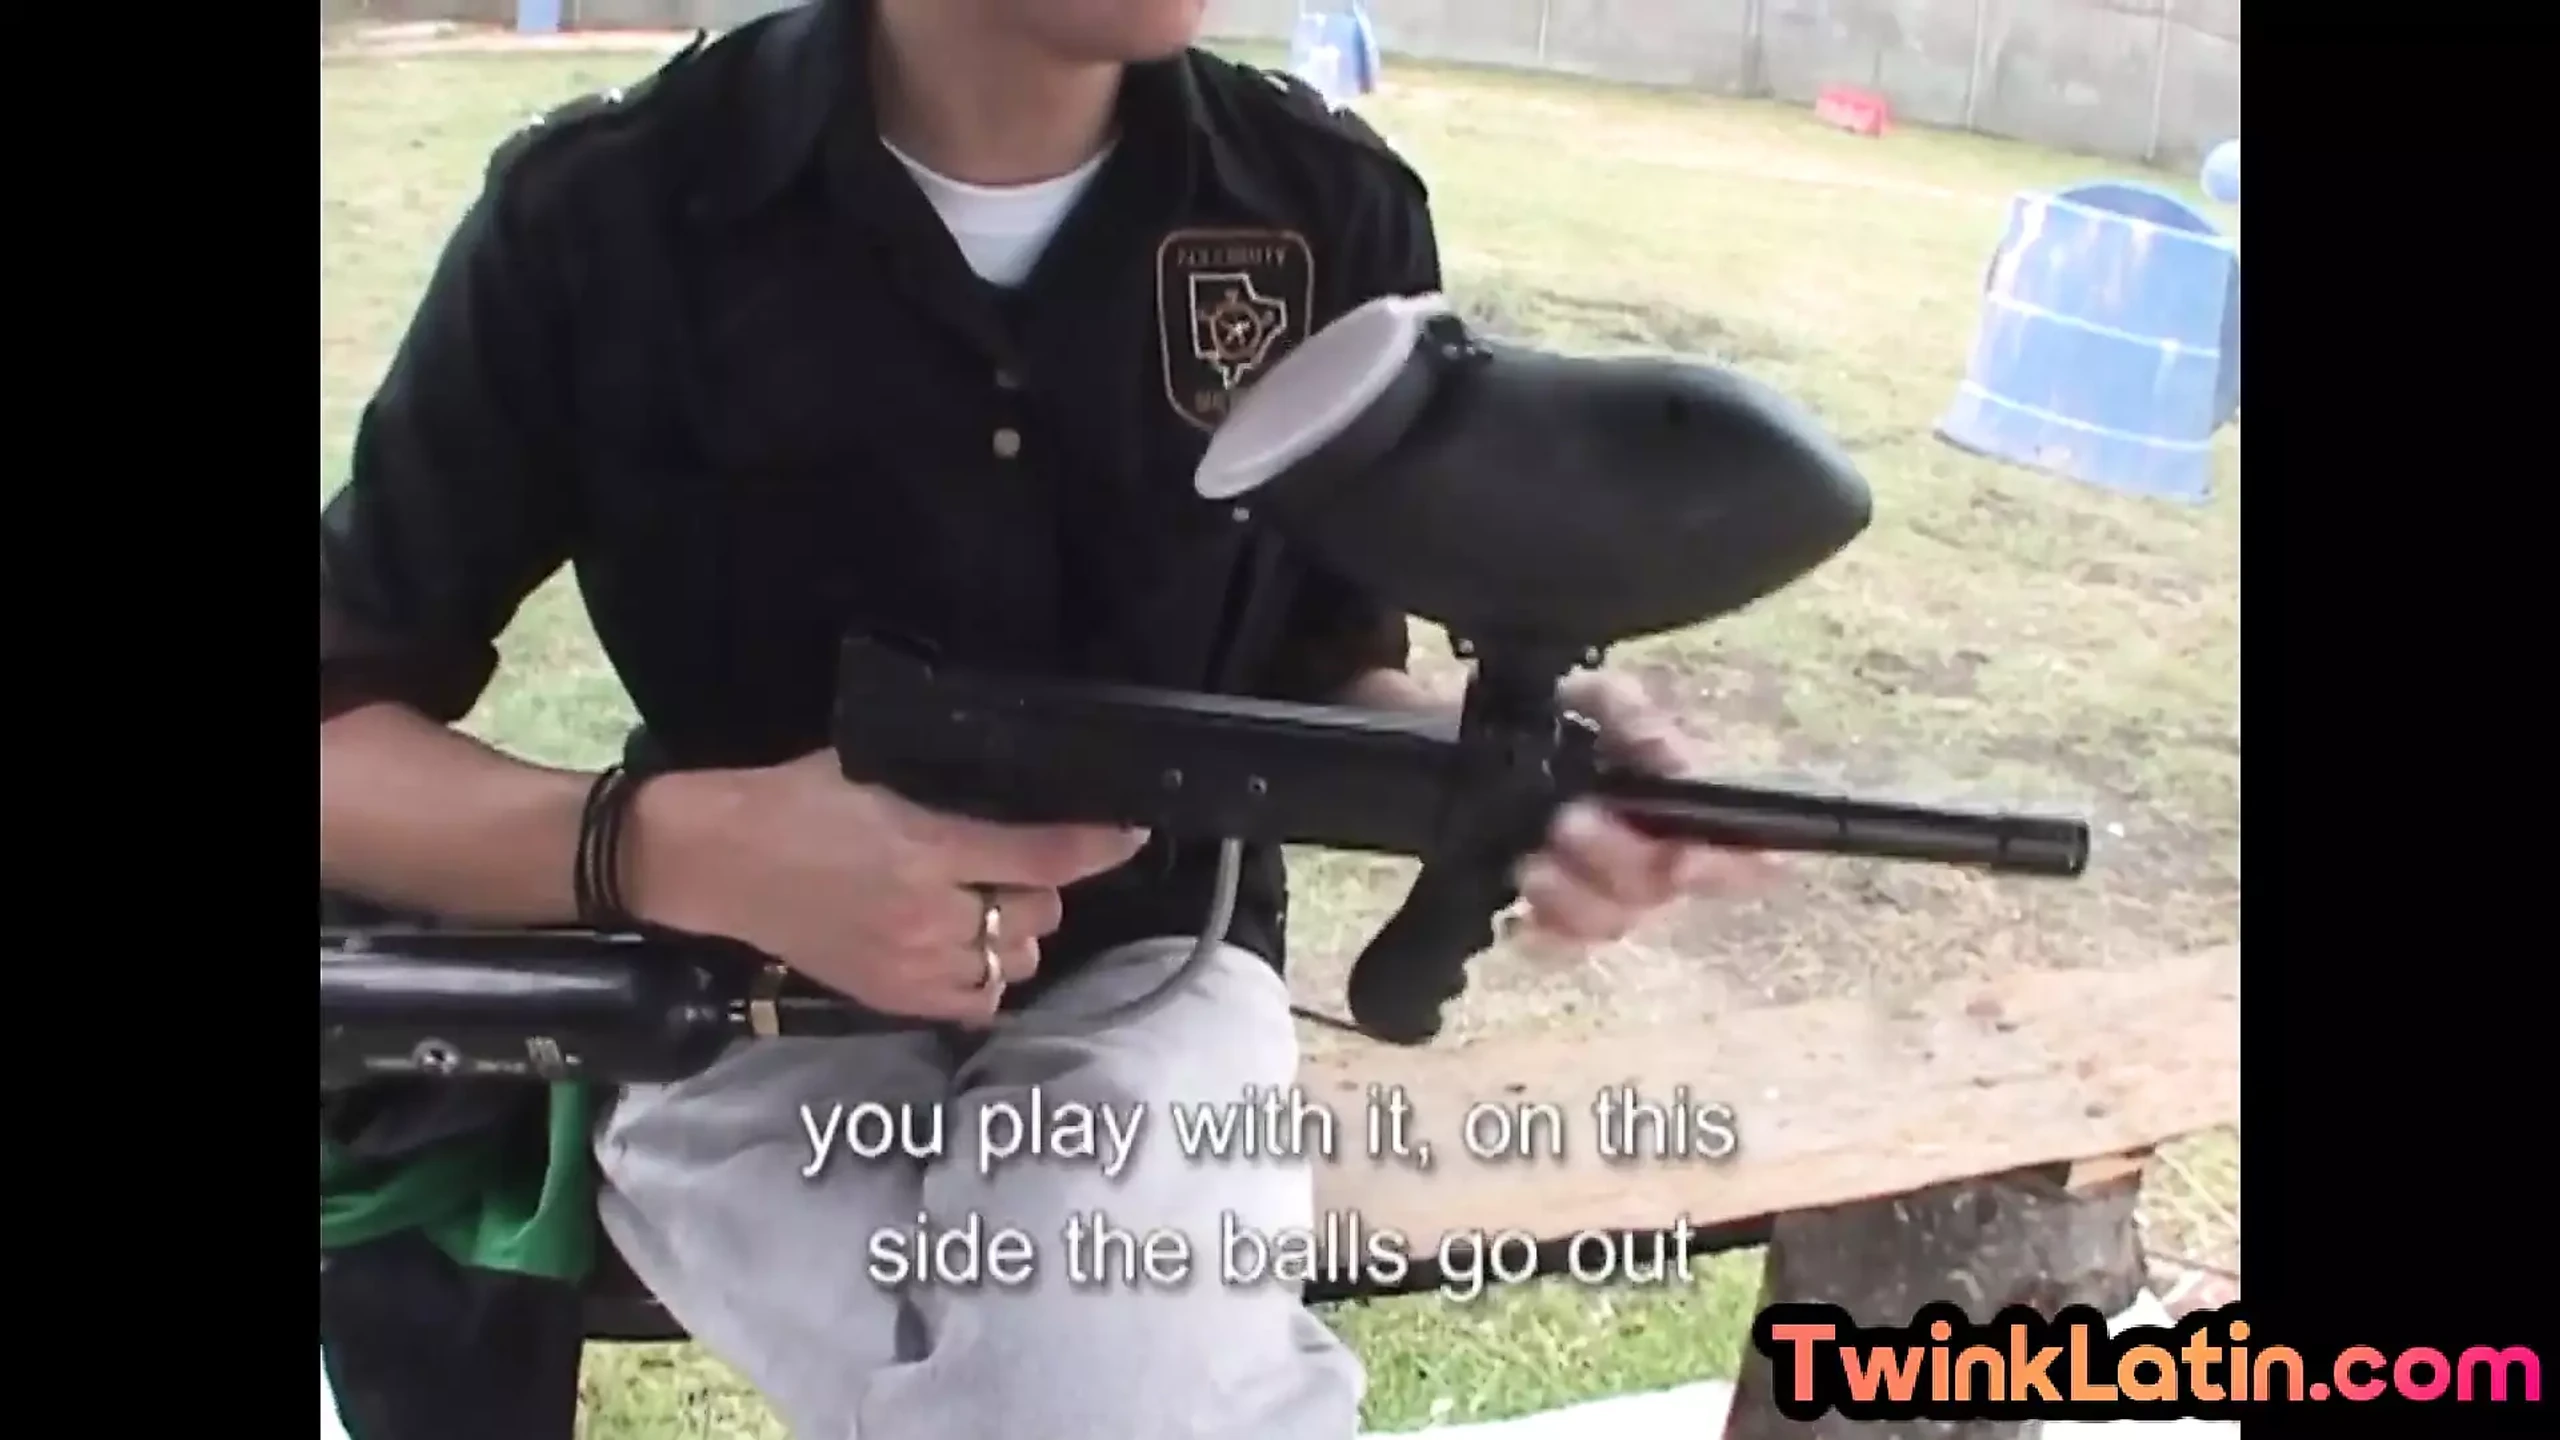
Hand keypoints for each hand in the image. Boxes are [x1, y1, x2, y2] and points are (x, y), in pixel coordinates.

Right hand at [626, 752, 1148, 1022]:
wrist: (720, 862)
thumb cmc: (796, 801)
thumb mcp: (875, 770)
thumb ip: (949, 789)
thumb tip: (1019, 789)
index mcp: (928, 848)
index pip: (1045, 857)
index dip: (1099, 845)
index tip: (1130, 834)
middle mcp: (929, 915)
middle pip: (1037, 913)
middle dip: (1036, 888)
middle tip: (1003, 865)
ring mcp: (911, 964)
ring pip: (1012, 960)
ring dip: (1011, 933)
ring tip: (978, 907)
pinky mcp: (890, 998)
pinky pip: (976, 1001)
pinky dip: (982, 976)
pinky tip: (961, 948)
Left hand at [1510, 672, 1776, 946]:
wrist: (1469, 745)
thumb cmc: (1548, 718)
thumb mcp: (1591, 694)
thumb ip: (1633, 714)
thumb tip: (1669, 758)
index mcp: (1678, 807)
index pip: (1744, 855)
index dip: (1730, 867)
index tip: (1685, 858)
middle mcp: (1654, 858)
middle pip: (1660, 887)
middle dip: (1615, 858)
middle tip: (1567, 824)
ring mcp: (1607, 894)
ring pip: (1614, 922)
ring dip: (1574, 900)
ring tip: (1530, 867)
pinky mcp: (1558, 918)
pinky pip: (1565, 947)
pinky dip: (1546, 938)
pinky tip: (1519, 923)